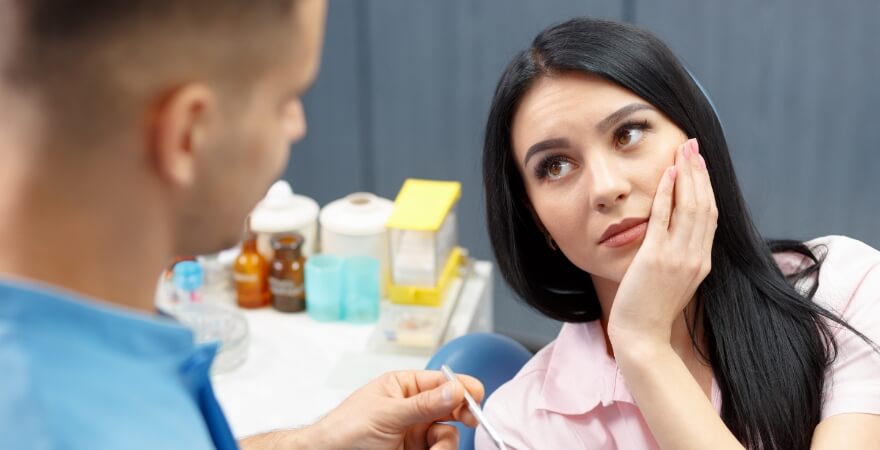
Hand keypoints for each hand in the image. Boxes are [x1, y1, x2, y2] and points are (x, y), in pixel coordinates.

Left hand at [312, 370, 483, 449]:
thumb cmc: (344, 431)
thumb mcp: (387, 414)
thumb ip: (424, 404)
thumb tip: (455, 389)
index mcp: (403, 387)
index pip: (440, 382)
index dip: (460, 387)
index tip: (475, 397)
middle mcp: (412, 408)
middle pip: (450, 407)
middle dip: (461, 414)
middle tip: (470, 420)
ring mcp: (414, 432)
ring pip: (447, 434)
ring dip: (446, 443)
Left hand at [607, 138, 717, 344]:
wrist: (641, 336)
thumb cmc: (652, 310)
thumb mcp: (675, 280)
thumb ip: (682, 257)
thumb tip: (679, 234)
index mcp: (702, 262)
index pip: (710, 216)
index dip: (707, 187)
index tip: (700, 164)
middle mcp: (696, 257)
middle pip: (705, 205)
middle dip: (700, 173)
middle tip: (693, 146)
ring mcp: (678, 257)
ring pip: (690, 207)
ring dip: (687, 176)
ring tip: (683, 151)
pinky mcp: (656, 258)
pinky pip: (664, 218)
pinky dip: (668, 193)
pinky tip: (667, 174)